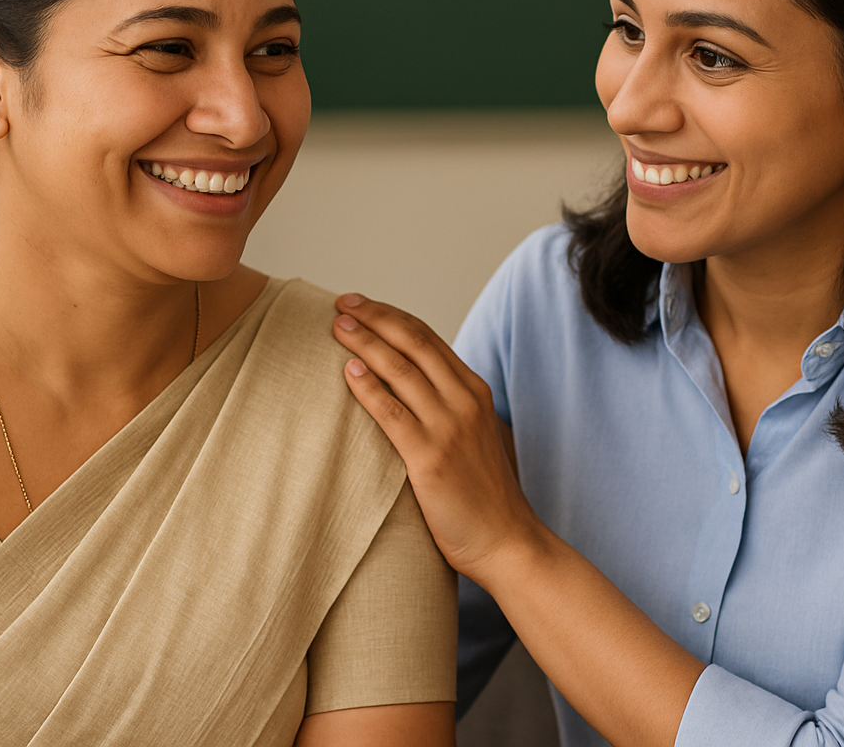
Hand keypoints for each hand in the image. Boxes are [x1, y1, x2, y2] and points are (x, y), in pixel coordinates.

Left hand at [332, 294, 542, 583]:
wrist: (507, 541)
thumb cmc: (484, 494)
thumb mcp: (475, 435)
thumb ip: (450, 408)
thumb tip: (411, 389)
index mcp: (475, 390)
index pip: (427, 338)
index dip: (391, 316)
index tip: (362, 304)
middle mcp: (464, 400)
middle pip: (413, 343)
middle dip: (374, 317)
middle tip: (340, 303)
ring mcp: (449, 427)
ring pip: (400, 369)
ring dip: (365, 342)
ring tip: (337, 326)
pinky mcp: (431, 458)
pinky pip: (392, 413)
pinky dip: (368, 387)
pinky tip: (348, 371)